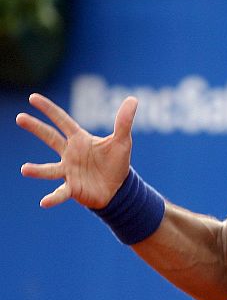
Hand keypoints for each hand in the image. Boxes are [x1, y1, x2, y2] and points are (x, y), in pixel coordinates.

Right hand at [16, 93, 137, 208]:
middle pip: (50, 138)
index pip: (62, 121)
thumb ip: (124, 122)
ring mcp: (69, 171)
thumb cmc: (116, 162)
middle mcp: (70, 154)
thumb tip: (133, 99)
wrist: (118, 188)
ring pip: (50, 169)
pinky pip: (61, 193)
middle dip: (36, 128)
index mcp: (79, 139)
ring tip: (24, 169)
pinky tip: (44, 202)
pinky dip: (53, 198)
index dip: (49, 109)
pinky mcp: (73, 188)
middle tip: (20, 118)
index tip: (32, 98)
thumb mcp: (122, 141)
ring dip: (37, 170)